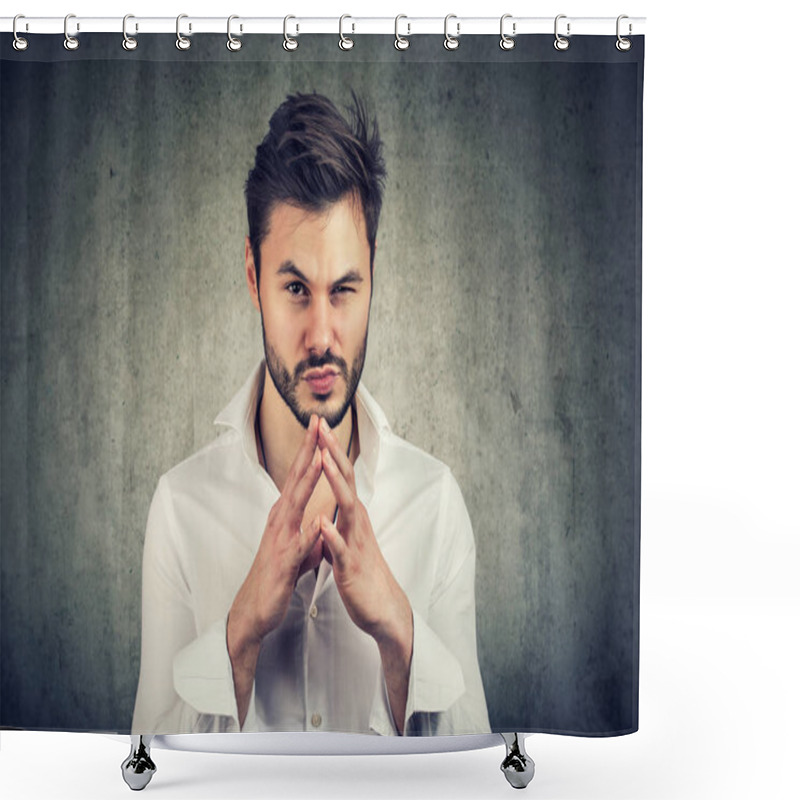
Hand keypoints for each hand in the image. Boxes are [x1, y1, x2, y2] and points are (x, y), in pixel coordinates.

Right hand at [227, 415, 323, 724]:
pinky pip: (298, 544)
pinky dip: (308, 531)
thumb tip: (322, 522)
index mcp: (285, 513)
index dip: (310, 450)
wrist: (256, 609)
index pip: (299, 475)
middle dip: (307, 449)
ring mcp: (280, 538)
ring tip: (319, 456)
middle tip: (316, 422)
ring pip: (295, 502)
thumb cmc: (277, 575)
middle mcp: (280, 519)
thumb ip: (310, 532)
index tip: (320, 426)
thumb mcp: (298, 547)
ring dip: (308, 479)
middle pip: (295, 478)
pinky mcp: (283, 561)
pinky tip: (318, 519)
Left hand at [317, 417, 411, 648]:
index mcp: (353, 516)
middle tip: (324, 428)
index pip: (342, 477)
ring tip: (323, 460)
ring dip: (334, 482)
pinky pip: (341, 548)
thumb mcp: (347, 542)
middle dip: (334, 454)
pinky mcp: (351, 566)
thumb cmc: (363, 572)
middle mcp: (357, 523)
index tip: (320, 428)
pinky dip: (332, 534)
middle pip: (346, 482)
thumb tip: (323, 514)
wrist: (382, 607)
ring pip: (347, 507)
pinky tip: (323, 522)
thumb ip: (336, 526)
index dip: (331, 452)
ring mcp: (355, 542)